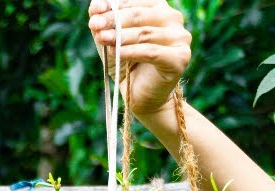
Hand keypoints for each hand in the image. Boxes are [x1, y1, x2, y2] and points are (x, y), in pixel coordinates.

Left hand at [88, 0, 191, 117]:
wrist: (140, 97)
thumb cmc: (127, 65)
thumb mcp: (111, 40)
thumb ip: (104, 22)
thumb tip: (94, 4)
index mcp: (158, 8)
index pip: (134, 2)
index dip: (112, 5)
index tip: (93, 11)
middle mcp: (173, 19)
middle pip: (139, 15)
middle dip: (114, 19)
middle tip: (95, 25)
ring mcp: (180, 38)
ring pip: (145, 33)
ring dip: (120, 36)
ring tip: (102, 38)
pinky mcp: (180, 58)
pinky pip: (152, 52)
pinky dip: (132, 51)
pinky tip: (116, 52)